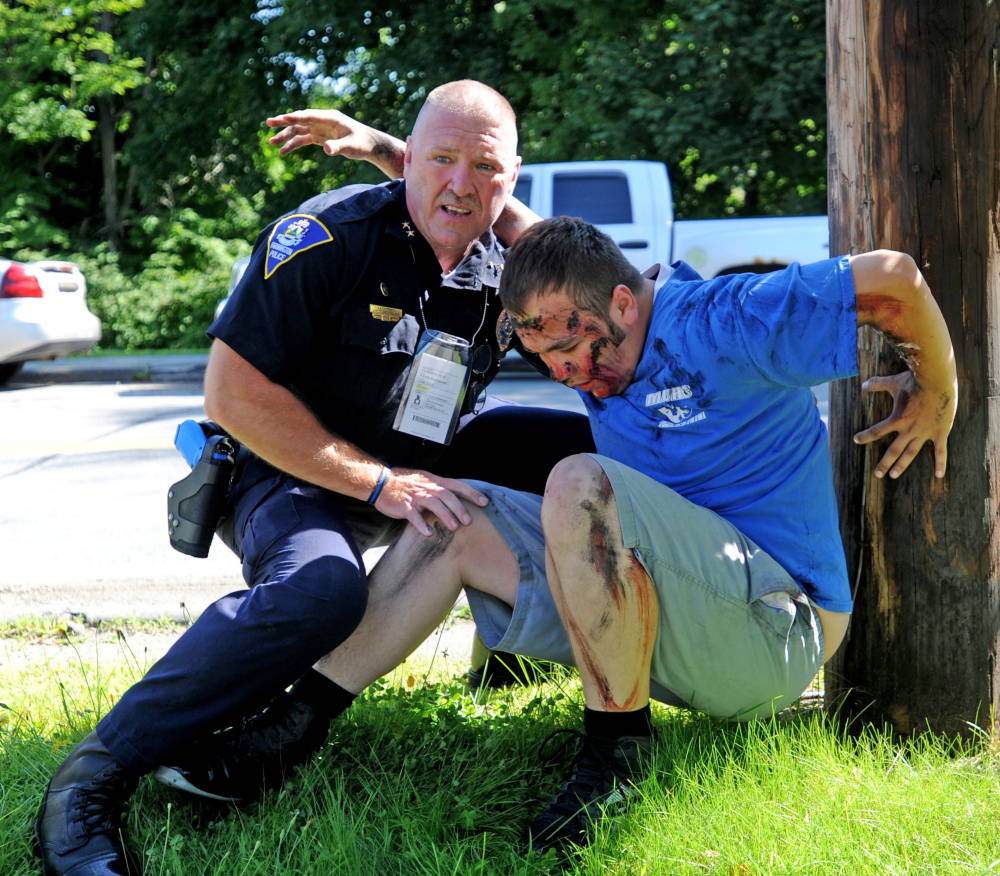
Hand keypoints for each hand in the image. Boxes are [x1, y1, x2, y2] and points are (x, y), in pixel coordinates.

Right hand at [266, 109, 379, 158]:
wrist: (370, 145)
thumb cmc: (363, 143)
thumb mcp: (352, 146)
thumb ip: (338, 147)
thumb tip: (326, 149)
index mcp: (330, 118)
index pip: (309, 116)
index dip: (296, 117)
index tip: (283, 118)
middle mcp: (323, 121)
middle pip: (300, 120)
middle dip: (284, 122)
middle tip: (268, 123)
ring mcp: (320, 129)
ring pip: (299, 130)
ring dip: (285, 136)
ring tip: (272, 143)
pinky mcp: (320, 138)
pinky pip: (303, 140)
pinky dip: (293, 145)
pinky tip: (283, 151)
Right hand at [372, 468, 488, 535]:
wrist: (381, 483)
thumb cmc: (405, 484)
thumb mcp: (425, 482)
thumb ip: (440, 489)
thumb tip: (458, 498)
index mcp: (434, 482)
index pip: (457, 485)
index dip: (472, 493)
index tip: (485, 502)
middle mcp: (427, 488)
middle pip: (447, 495)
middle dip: (460, 508)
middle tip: (469, 521)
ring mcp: (416, 497)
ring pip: (434, 504)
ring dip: (445, 515)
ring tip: (455, 527)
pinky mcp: (404, 506)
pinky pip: (414, 516)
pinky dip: (422, 525)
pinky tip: (429, 534)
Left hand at [853, 371, 956, 479]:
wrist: (938, 381)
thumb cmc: (915, 381)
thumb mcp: (893, 382)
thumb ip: (877, 384)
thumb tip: (862, 384)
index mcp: (896, 419)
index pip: (876, 431)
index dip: (865, 436)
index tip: (856, 440)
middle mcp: (909, 430)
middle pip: (894, 450)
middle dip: (884, 463)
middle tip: (877, 475)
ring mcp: (925, 432)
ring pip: (911, 453)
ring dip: (902, 465)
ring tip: (893, 475)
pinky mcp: (940, 432)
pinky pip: (940, 451)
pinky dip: (940, 463)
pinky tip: (939, 475)